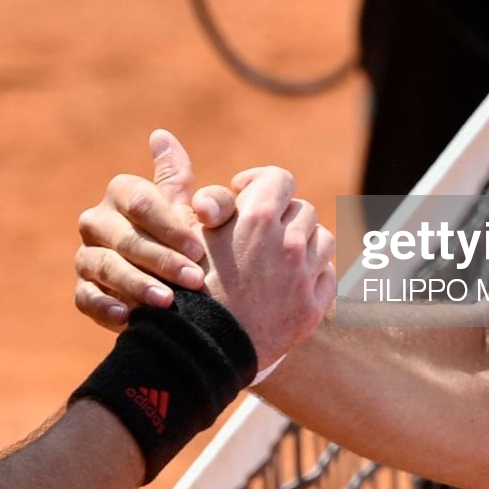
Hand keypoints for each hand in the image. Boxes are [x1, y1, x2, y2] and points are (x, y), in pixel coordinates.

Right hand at [74, 132, 335, 362]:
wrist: (197, 353)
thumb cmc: (182, 288)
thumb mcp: (181, 230)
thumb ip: (180, 184)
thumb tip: (161, 134)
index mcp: (256, 217)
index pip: (278, 178)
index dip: (260, 184)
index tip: (244, 196)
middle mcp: (288, 242)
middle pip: (301, 209)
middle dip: (281, 218)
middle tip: (257, 235)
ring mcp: (305, 276)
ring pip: (321, 240)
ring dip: (301, 244)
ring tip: (275, 260)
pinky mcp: (314, 308)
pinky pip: (327, 276)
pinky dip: (311, 276)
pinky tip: (287, 286)